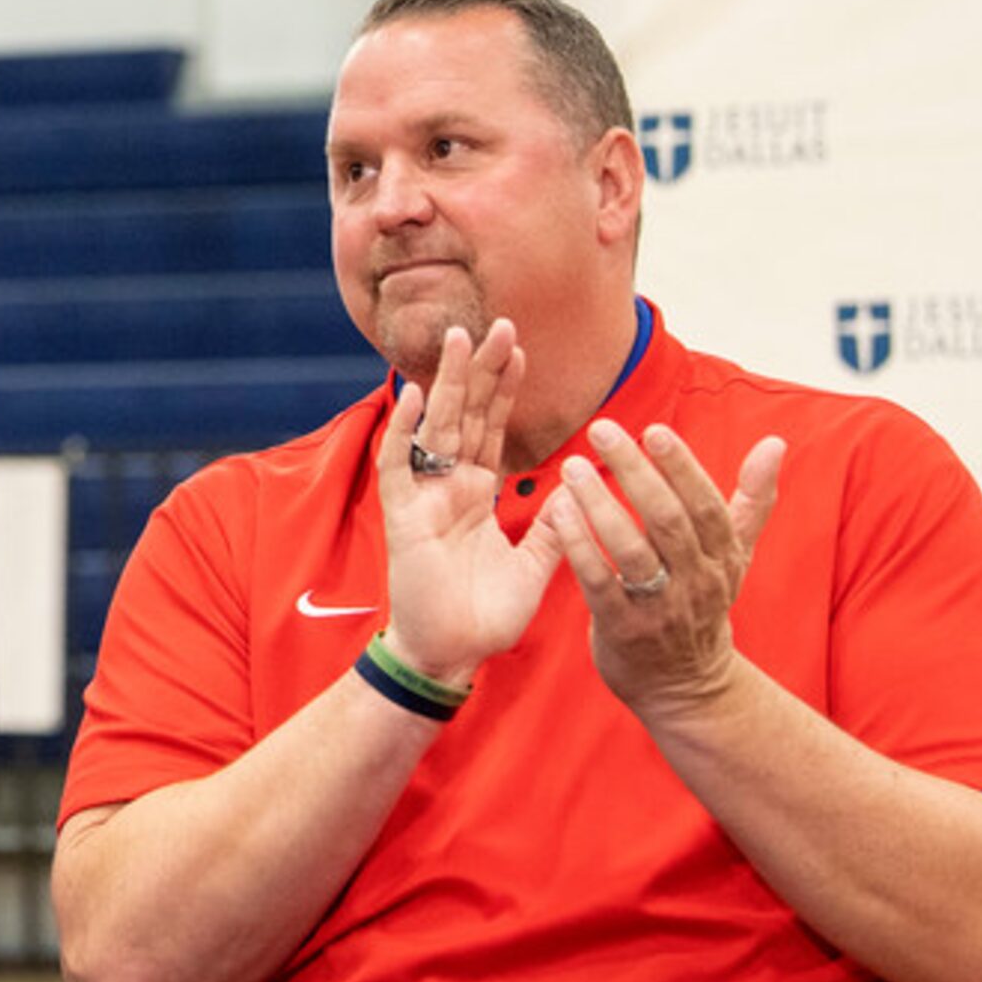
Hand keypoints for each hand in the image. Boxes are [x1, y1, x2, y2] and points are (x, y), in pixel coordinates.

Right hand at [380, 319, 564, 683]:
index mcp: (477, 495)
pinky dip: (403, 432)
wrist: (449, 657)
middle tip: (498, 324)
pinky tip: (410, 396)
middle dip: (479, 370)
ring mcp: (423, 499)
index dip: (503, 390)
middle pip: (464, 416)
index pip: (491, 430)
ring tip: (458, 339)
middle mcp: (448, 488)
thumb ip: (554, 526)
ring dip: (445, 383)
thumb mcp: (534, 567)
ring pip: (435, 429)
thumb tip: (583, 485)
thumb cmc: (483, 618)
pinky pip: (398, 467)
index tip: (519, 350)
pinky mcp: (402, 518)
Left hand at [545, 420, 786, 720]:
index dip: (682, 467)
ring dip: (600, 503)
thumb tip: (777, 444)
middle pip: (668, 520)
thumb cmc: (703, 605)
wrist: (687, 686)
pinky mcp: (622, 628)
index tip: (654, 431)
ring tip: (572, 465)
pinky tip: (557, 512)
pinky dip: (579, 546)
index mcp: (722, 557)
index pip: (706, 505)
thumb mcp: (735, 556)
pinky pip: (599, 583)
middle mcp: (695, 581)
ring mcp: (659, 607)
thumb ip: (752, 499)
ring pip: (631, 549)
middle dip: (635, 472)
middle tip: (602, 430)